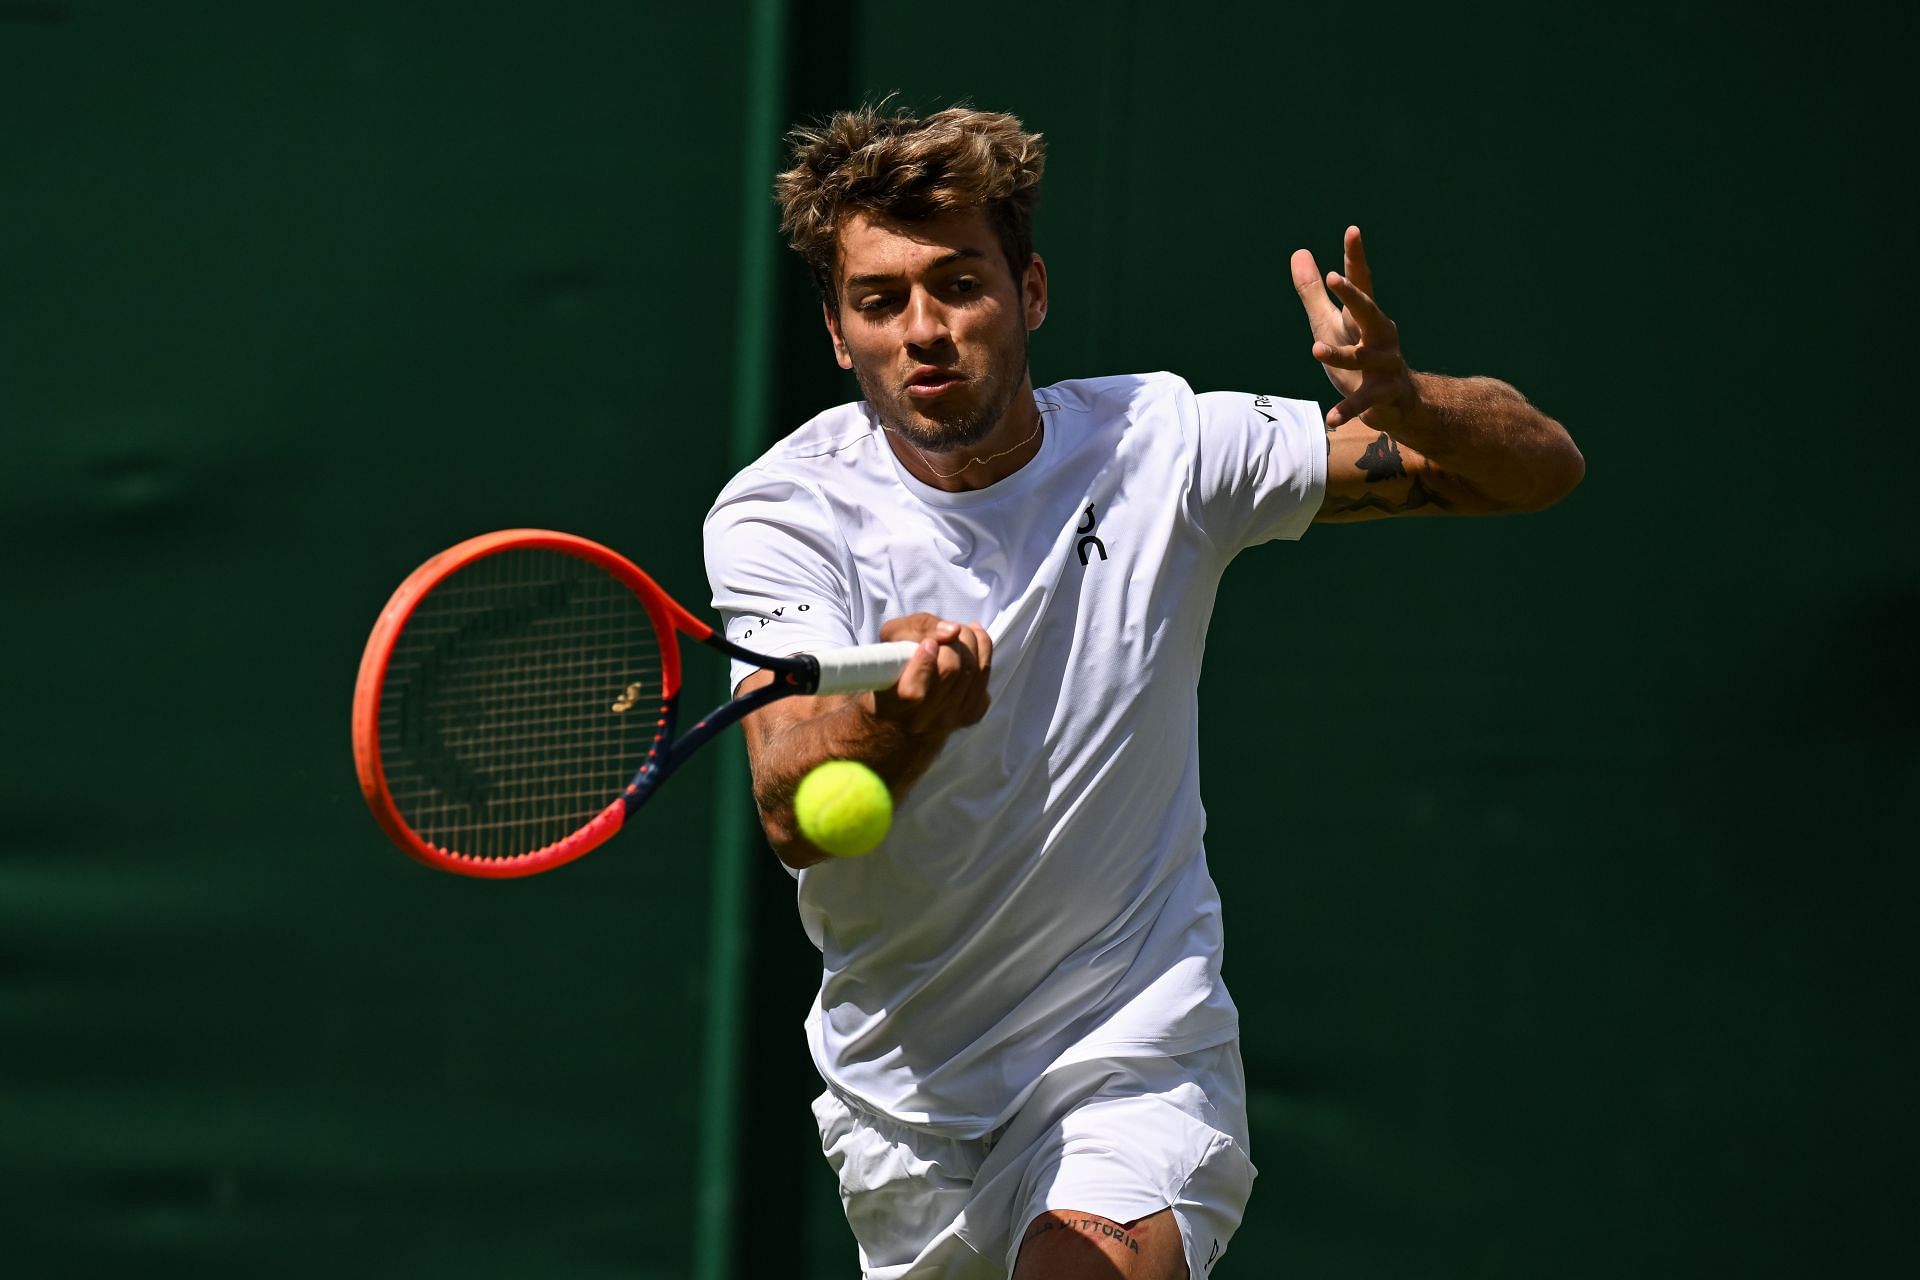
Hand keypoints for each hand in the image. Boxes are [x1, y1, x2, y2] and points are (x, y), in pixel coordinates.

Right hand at [868, 614, 991, 735]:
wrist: (907, 706)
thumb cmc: (894, 665)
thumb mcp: (893, 637)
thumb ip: (918, 629)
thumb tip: (953, 631)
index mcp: (893, 705)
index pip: (914, 692)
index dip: (924, 663)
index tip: (927, 644)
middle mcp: (921, 719)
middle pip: (950, 671)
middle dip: (952, 641)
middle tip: (946, 632)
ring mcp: (948, 720)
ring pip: (973, 671)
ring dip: (969, 642)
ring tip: (958, 634)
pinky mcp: (971, 715)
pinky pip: (985, 677)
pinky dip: (982, 652)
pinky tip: (969, 647)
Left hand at [1290, 226, 1417, 431]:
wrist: (1397, 403)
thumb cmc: (1358, 359)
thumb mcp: (1329, 324)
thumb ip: (1313, 293)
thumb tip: (1299, 253)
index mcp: (1363, 317)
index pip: (1360, 282)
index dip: (1355, 257)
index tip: (1352, 230)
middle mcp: (1379, 335)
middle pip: (1368, 311)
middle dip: (1353, 296)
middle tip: (1333, 278)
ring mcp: (1384, 365)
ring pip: (1362, 357)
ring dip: (1340, 354)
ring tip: (1315, 349)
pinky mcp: (1384, 394)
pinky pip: (1364, 403)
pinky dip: (1348, 411)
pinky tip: (1331, 419)